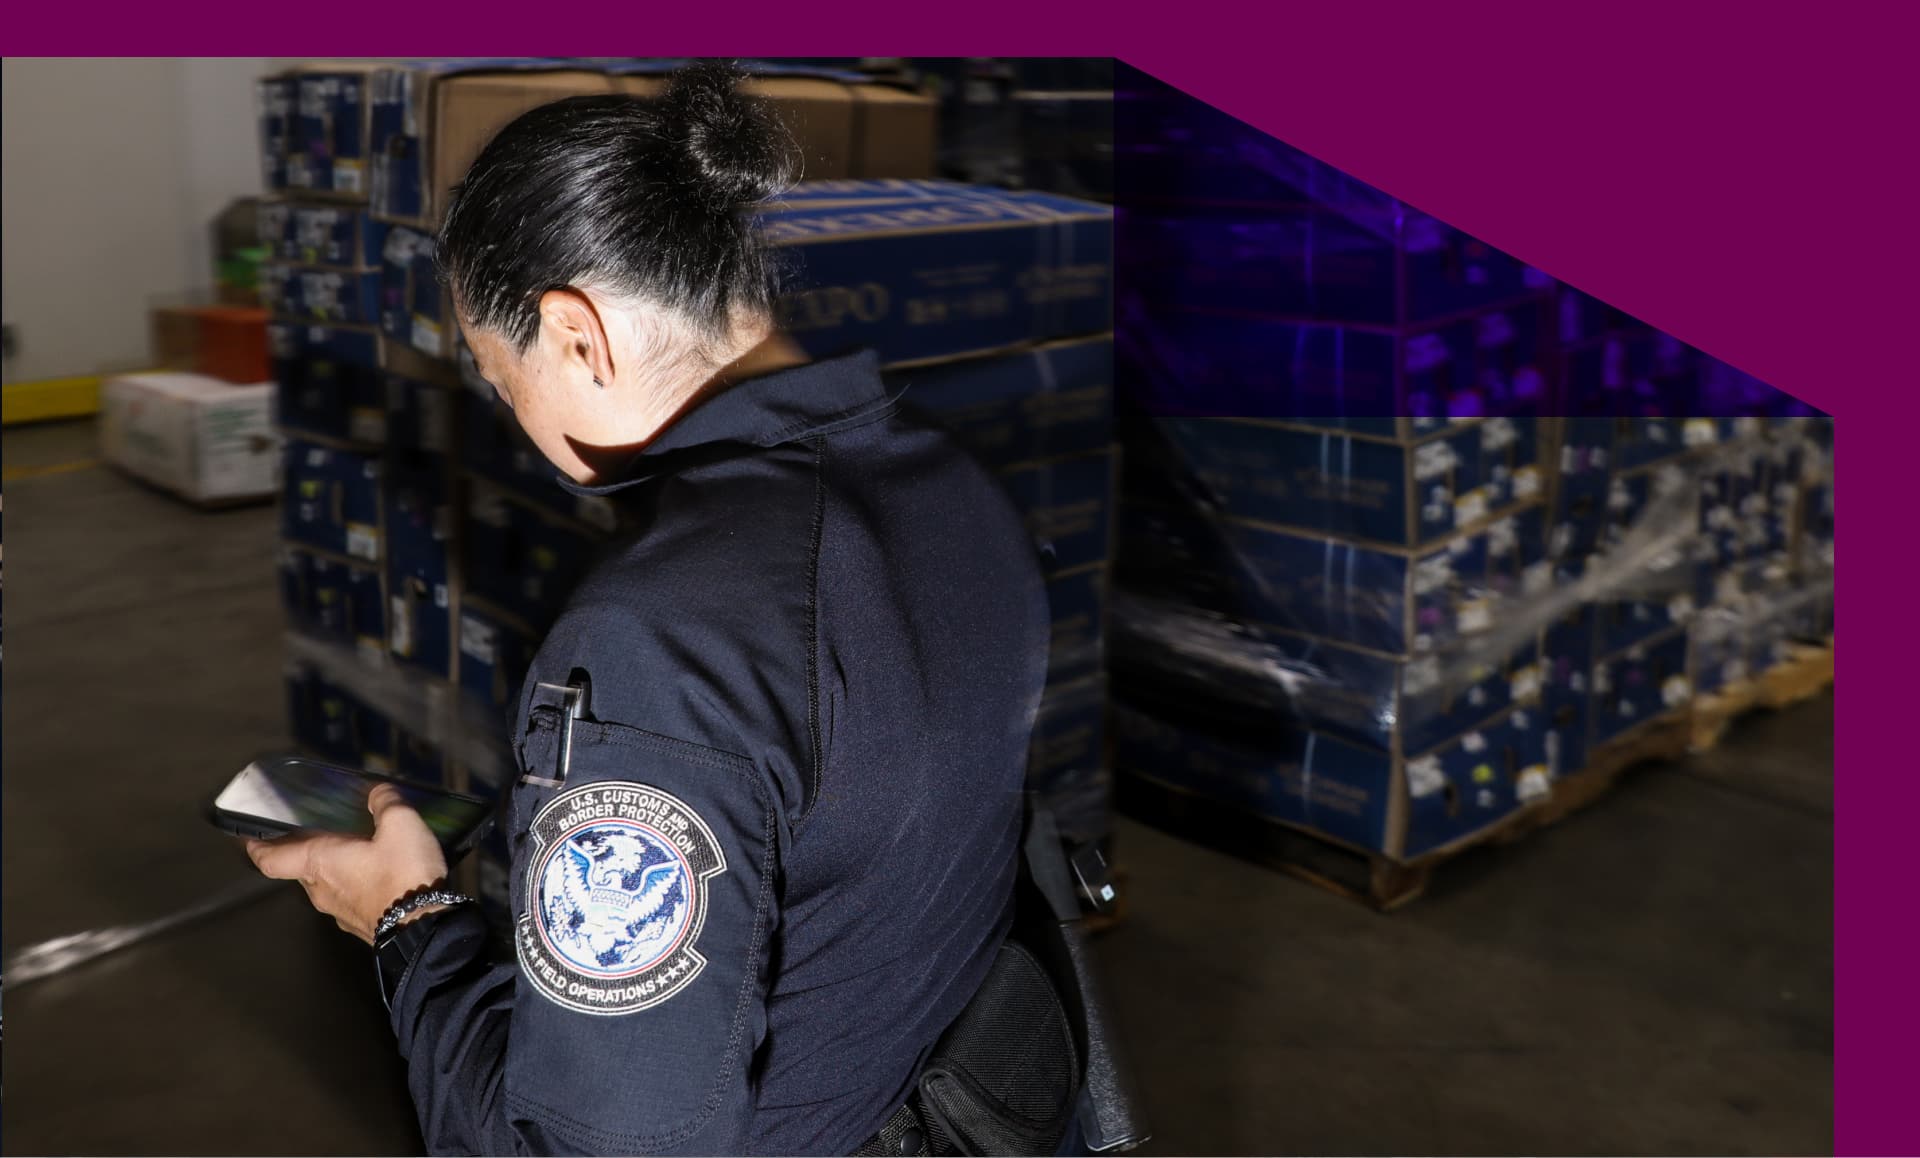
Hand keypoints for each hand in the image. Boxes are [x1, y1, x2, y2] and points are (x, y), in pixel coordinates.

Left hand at [245, 784, 450, 944]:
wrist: (423, 929)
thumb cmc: (402, 875)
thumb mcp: (401, 825)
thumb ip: (386, 803)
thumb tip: (379, 792)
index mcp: (319, 862)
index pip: (271, 859)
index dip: (258, 848)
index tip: (250, 840)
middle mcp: (320, 890)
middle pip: (301, 870)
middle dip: (306, 853)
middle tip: (319, 835)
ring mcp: (339, 912)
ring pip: (325, 886)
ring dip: (333, 871)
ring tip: (354, 853)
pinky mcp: (361, 925)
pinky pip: (349, 900)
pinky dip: (355, 886)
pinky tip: (378, 877)